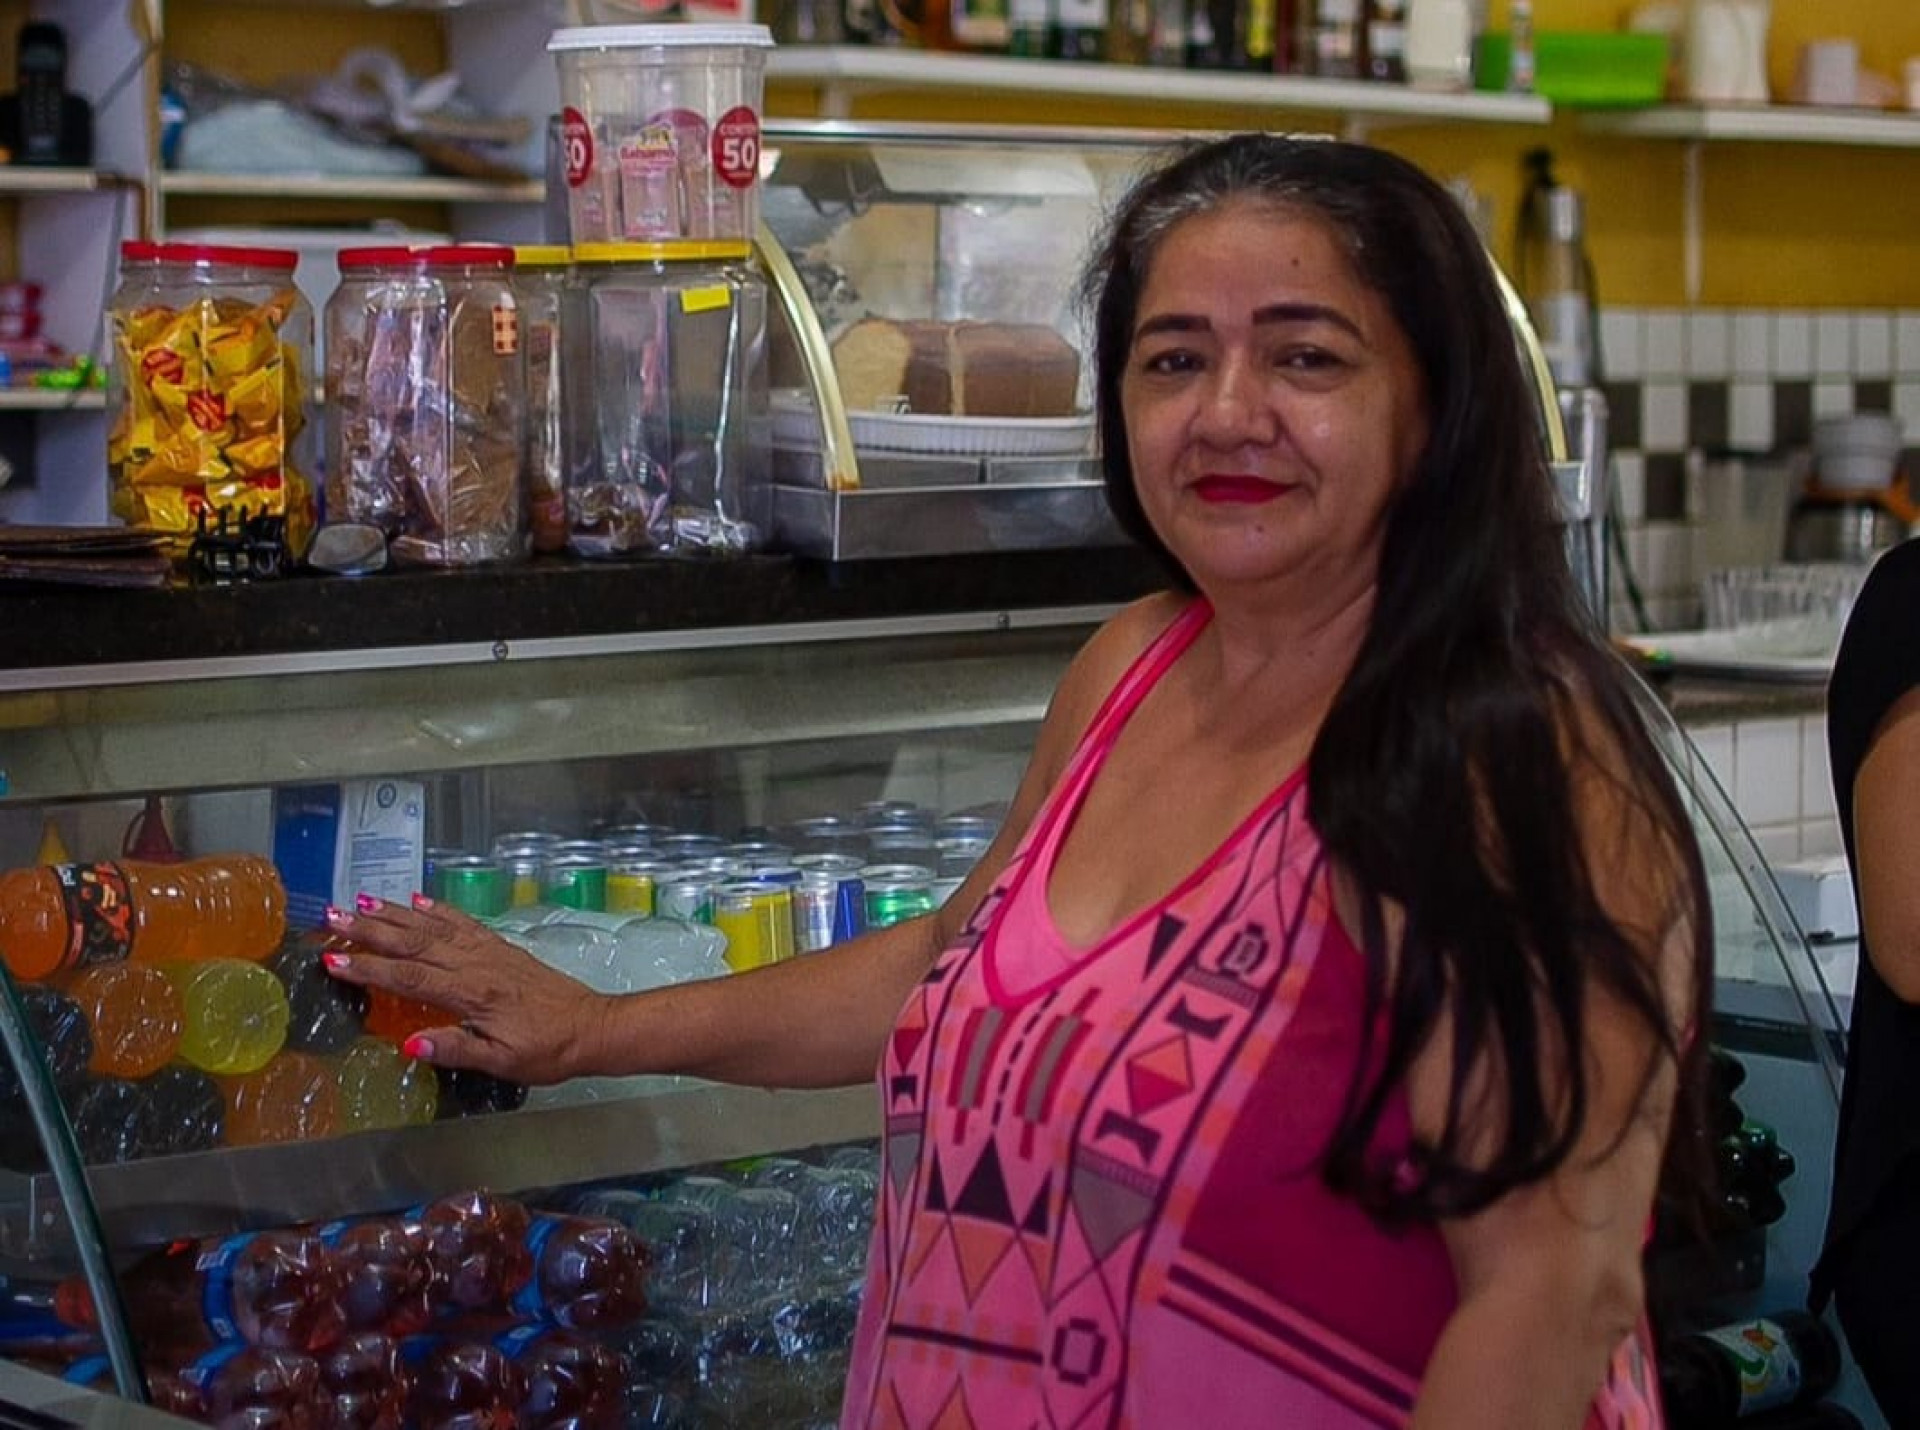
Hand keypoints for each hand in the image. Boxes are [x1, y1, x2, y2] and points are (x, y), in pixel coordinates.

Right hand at [321, 895, 609, 1084]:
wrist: (592, 1027)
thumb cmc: (547, 1051)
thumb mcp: (502, 1062)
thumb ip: (456, 1049)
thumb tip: (410, 1043)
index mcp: (473, 994)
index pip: (410, 978)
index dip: (370, 969)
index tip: (333, 959)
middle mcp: (477, 965)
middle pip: (415, 943)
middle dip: (370, 930)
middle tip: (331, 918)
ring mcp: (489, 952)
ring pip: (434, 928)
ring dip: (396, 914)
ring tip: (361, 902)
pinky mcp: (501, 948)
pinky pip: (463, 923)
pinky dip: (438, 909)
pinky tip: (418, 900)